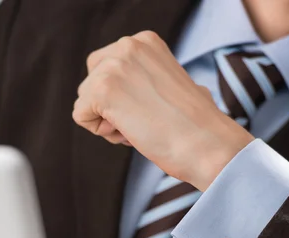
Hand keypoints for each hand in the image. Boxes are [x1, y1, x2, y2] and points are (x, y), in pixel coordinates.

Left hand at [73, 31, 253, 190]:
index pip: (108, 67)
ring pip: (85, 100)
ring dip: (108, 122)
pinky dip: (102, 132)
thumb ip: (147, 80)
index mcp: (145, 42)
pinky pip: (81, 116)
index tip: (152, 109)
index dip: (124, 97)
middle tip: (144, 120)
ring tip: (141, 127)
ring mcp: (113, 65)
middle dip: (110, 107)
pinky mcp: (102, 89)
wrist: (207, 144)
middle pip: (91, 80)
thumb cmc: (197, 127)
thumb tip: (134, 96)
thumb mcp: (173, 86)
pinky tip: (131, 132)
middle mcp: (127, 45)